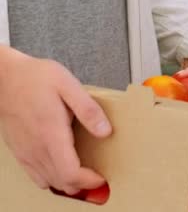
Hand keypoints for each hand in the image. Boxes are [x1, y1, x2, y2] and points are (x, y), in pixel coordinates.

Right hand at [0, 47, 111, 193]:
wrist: (5, 77)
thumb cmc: (35, 78)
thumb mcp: (69, 85)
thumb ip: (88, 109)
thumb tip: (105, 131)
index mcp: (51, 133)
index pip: (70, 173)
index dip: (89, 181)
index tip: (102, 177)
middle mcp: (36, 147)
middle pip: (61, 182)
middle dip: (83, 184)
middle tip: (97, 175)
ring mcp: (26, 152)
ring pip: (49, 181)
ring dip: (68, 182)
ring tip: (84, 171)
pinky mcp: (19, 151)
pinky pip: (35, 176)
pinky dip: (52, 178)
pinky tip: (62, 166)